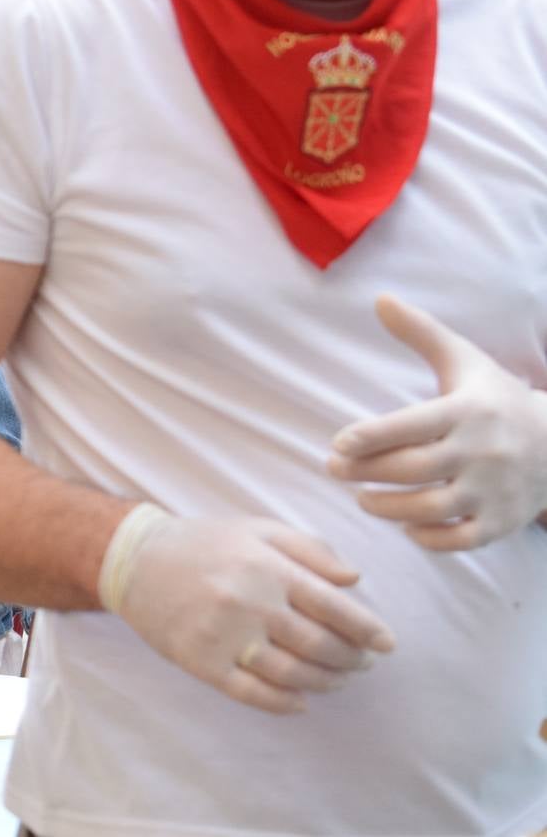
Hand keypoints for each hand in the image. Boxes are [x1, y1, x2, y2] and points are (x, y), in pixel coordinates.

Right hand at [103, 508, 394, 715]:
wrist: (133, 559)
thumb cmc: (203, 543)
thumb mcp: (257, 530)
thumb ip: (310, 549)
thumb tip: (356, 579)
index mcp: (267, 568)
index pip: (334, 607)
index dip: (368, 630)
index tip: (387, 644)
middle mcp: (249, 603)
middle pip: (320, 646)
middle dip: (351, 660)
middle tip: (362, 664)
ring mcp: (225, 637)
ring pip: (293, 675)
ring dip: (325, 683)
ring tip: (336, 681)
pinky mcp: (203, 663)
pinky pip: (254, 694)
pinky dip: (285, 704)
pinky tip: (301, 702)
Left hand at [327, 295, 546, 550]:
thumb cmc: (494, 397)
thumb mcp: (463, 359)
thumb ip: (420, 332)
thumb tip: (379, 298)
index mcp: (467, 411)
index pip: (413, 426)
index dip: (372, 437)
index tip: (338, 443)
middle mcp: (482, 452)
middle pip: (414, 468)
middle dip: (367, 472)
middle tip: (334, 469)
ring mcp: (495, 490)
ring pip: (433, 508)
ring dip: (388, 508)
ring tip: (363, 498)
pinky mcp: (503, 521)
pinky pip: (462, 540)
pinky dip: (430, 538)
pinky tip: (406, 525)